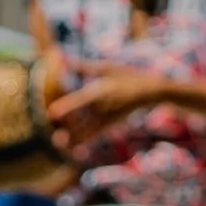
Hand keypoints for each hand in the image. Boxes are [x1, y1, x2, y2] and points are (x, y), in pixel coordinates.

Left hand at [47, 70, 163, 149]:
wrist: (152, 92)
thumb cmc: (129, 75)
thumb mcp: (108, 68)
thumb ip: (83, 67)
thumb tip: (63, 57)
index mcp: (103, 91)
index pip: (82, 100)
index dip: (68, 106)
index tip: (53, 112)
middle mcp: (105, 108)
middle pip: (83, 121)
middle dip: (69, 130)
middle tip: (55, 139)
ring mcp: (109, 118)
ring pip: (88, 132)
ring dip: (74, 138)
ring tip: (59, 143)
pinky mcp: (111, 124)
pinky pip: (95, 135)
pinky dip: (84, 140)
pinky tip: (74, 148)